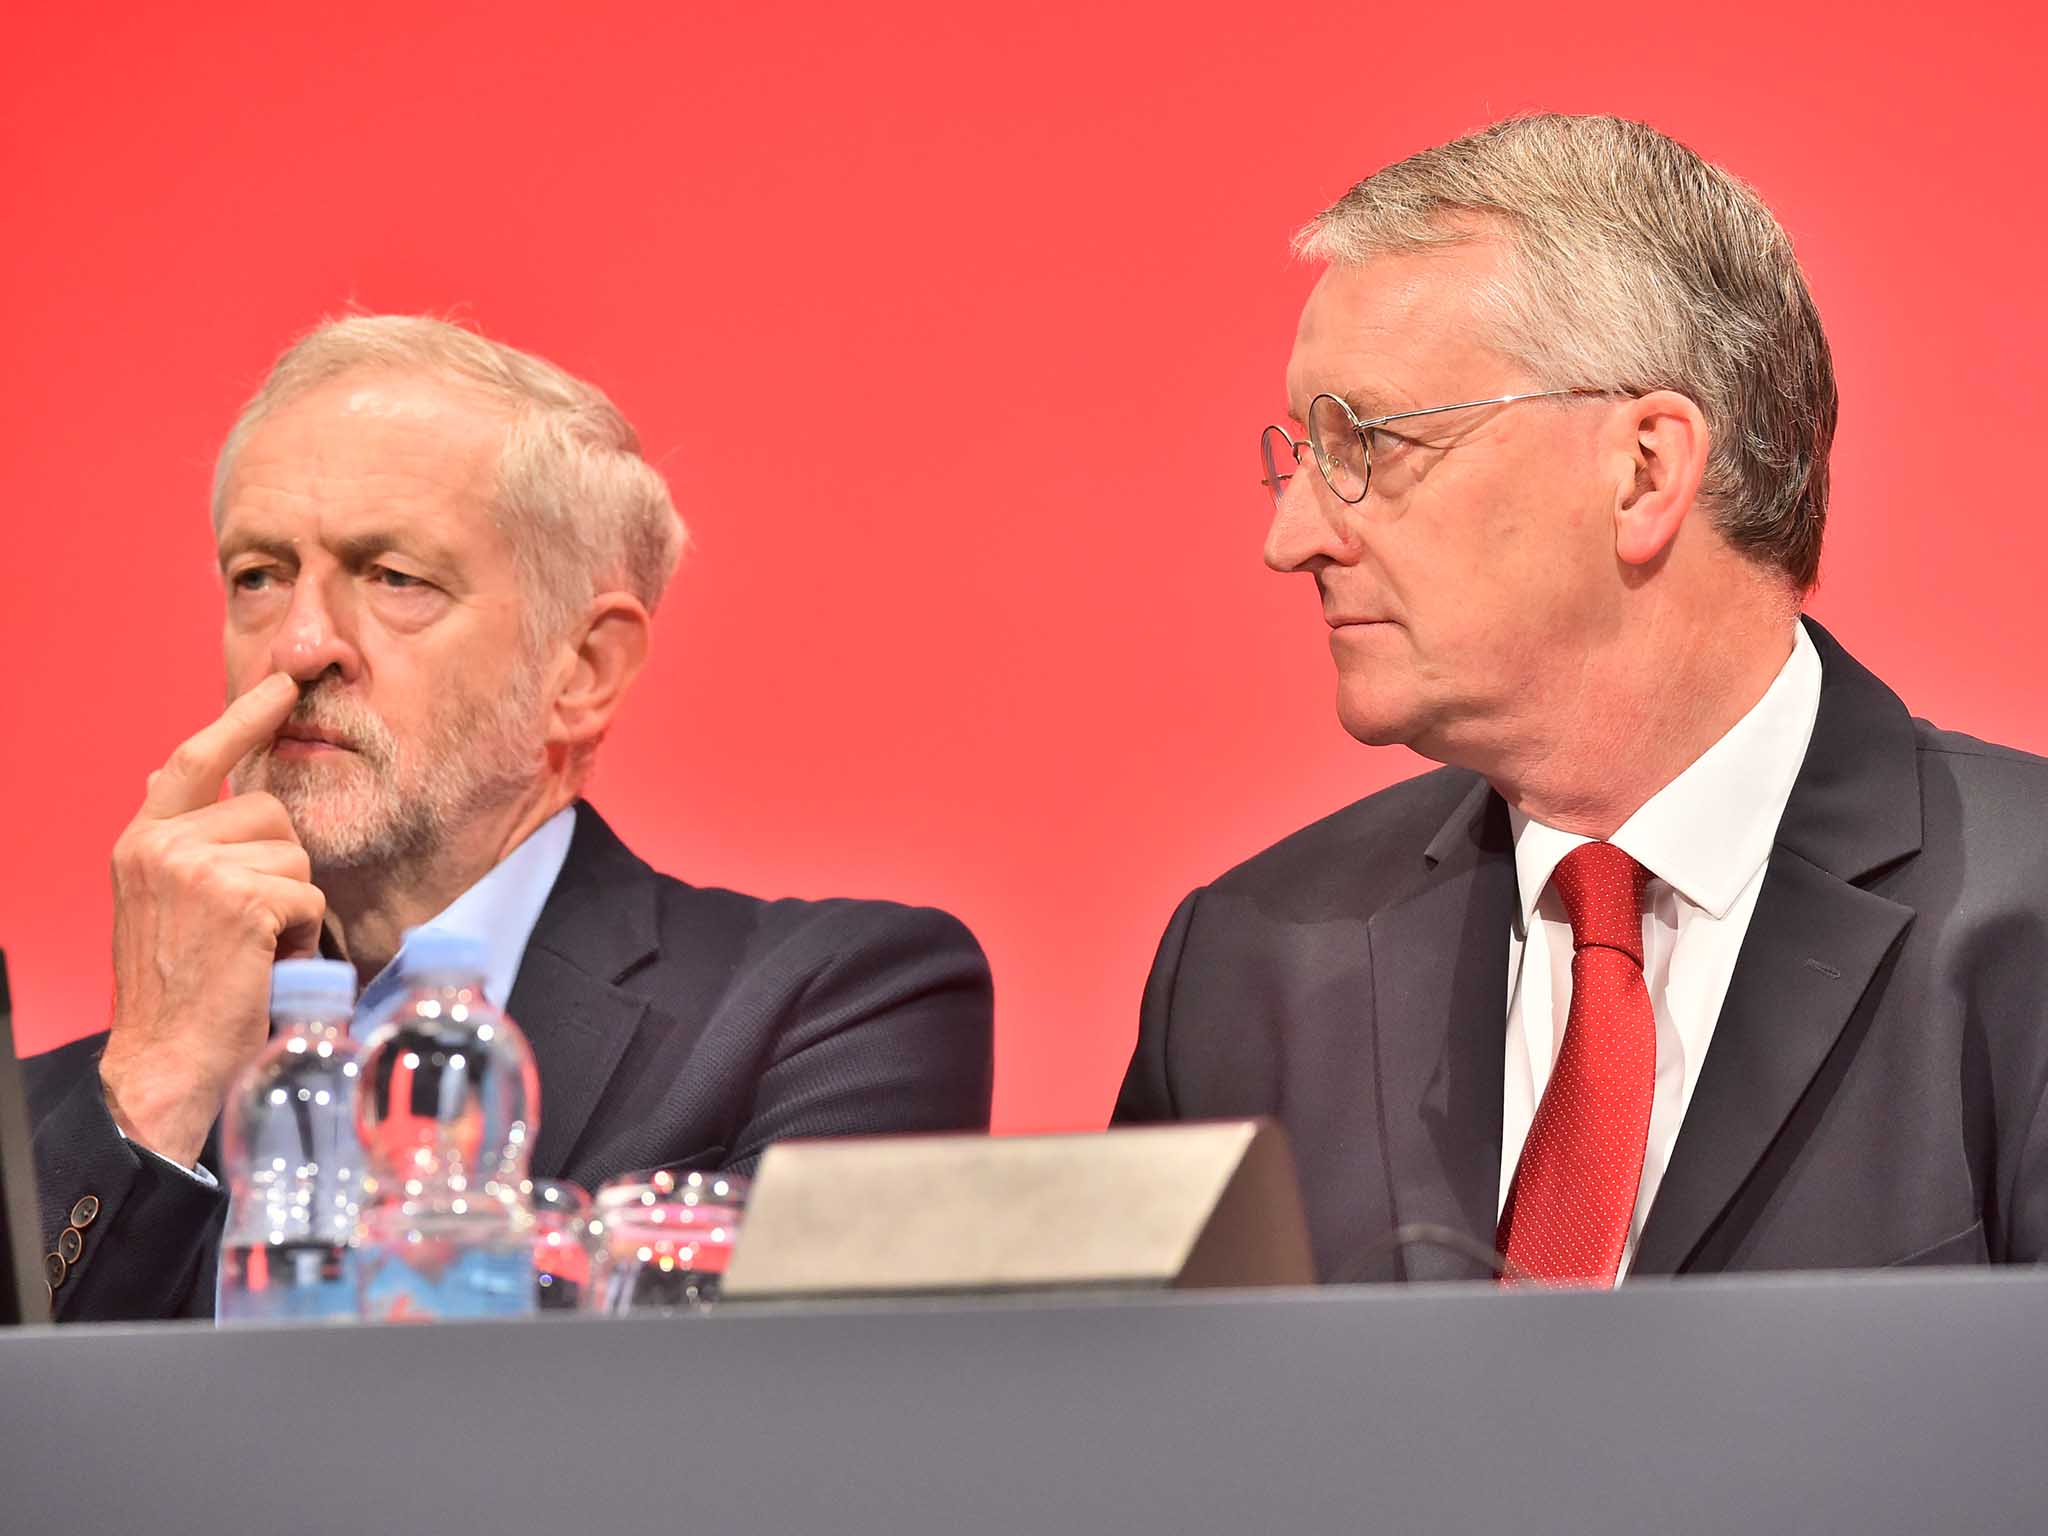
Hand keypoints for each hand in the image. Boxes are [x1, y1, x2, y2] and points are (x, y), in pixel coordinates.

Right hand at [99, 673, 326, 1166]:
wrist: (165, 1061)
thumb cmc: (182, 991)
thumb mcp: (169, 903)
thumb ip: (191, 849)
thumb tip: (206, 792)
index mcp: (142, 841)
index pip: (194, 759)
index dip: (243, 718)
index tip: (283, 685)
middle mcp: (160, 844)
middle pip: (270, 813)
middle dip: (282, 867)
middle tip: (251, 926)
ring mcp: (196, 867)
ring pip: (295, 853)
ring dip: (293, 903)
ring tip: (254, 947)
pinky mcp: (237, 897)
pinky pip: (308, 894)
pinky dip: (303, 933)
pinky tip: (266, 962)